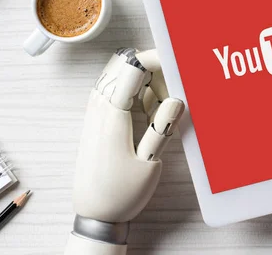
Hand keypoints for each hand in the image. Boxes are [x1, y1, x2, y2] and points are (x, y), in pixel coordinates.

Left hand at [73, 48, 183, 222]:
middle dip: (153, 67)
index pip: (133, 66)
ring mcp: (95, 109)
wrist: (93, 214)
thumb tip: (176, 98)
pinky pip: (116, 87)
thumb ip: (162, 128)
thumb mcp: (149, 165)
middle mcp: (99, 106)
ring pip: (120, 73)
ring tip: (162, 106)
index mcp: (112, 114)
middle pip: (126, 62)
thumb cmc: (120, 193)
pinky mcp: (96, 116)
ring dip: (145, 78)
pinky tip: (149, 112)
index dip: (157, 58)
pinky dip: (136, 89)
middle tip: (173, 90)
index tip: (178, 63)